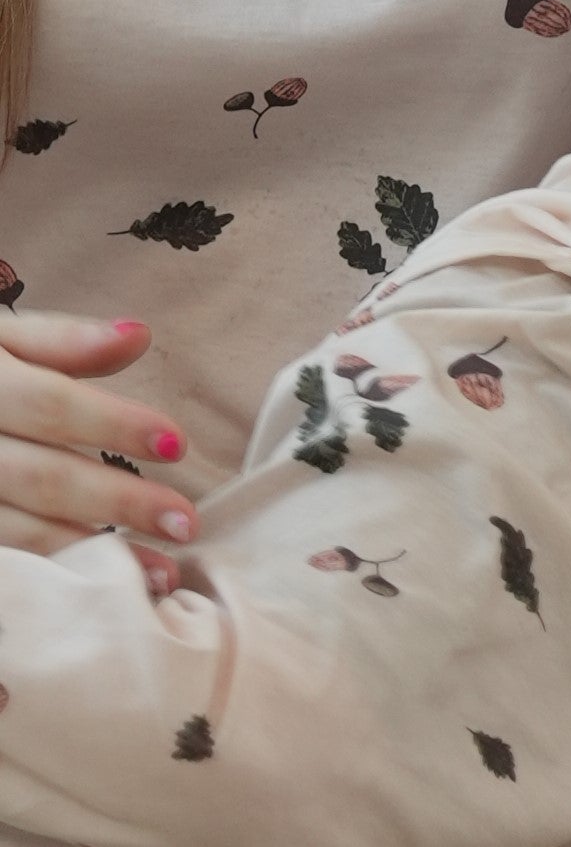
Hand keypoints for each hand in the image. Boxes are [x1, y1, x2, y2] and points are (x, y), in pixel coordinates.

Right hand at [0, 314, 195, 586]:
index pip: (50, 405)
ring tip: (158, 575)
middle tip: (185, 522)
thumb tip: (140, 336)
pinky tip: (89, 600)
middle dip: (117, 503)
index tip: (177, 444)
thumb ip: (62, 340)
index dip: (114, 424)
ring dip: (87, 558)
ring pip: (15, 536)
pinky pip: (0, 569)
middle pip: (40, 478)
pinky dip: (42, 593)